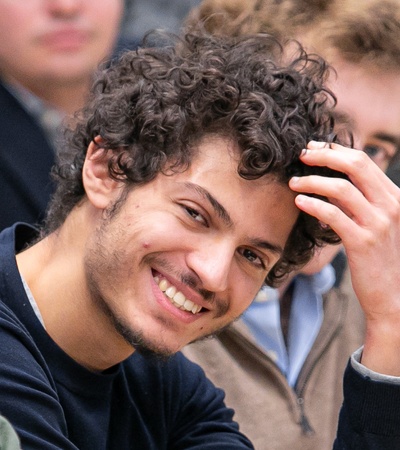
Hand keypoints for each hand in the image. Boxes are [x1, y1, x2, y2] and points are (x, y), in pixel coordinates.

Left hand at [289, 141, 399, 374]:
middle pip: (355, 165)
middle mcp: (390, 205)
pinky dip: (313, 205)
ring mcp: (378, 223)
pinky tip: (299, 202)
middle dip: (324, 155)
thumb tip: (328, 183)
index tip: (314, 148)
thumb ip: (357, 202)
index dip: (336, 150)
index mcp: (393, 196)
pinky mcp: (363, 242)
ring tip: (293, 183)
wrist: (391, 294)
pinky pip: (333, 215)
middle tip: (301, 155)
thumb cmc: (377, 257)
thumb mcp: (373, 223)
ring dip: (312, 181)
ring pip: (340, 188)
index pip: (364, 161)